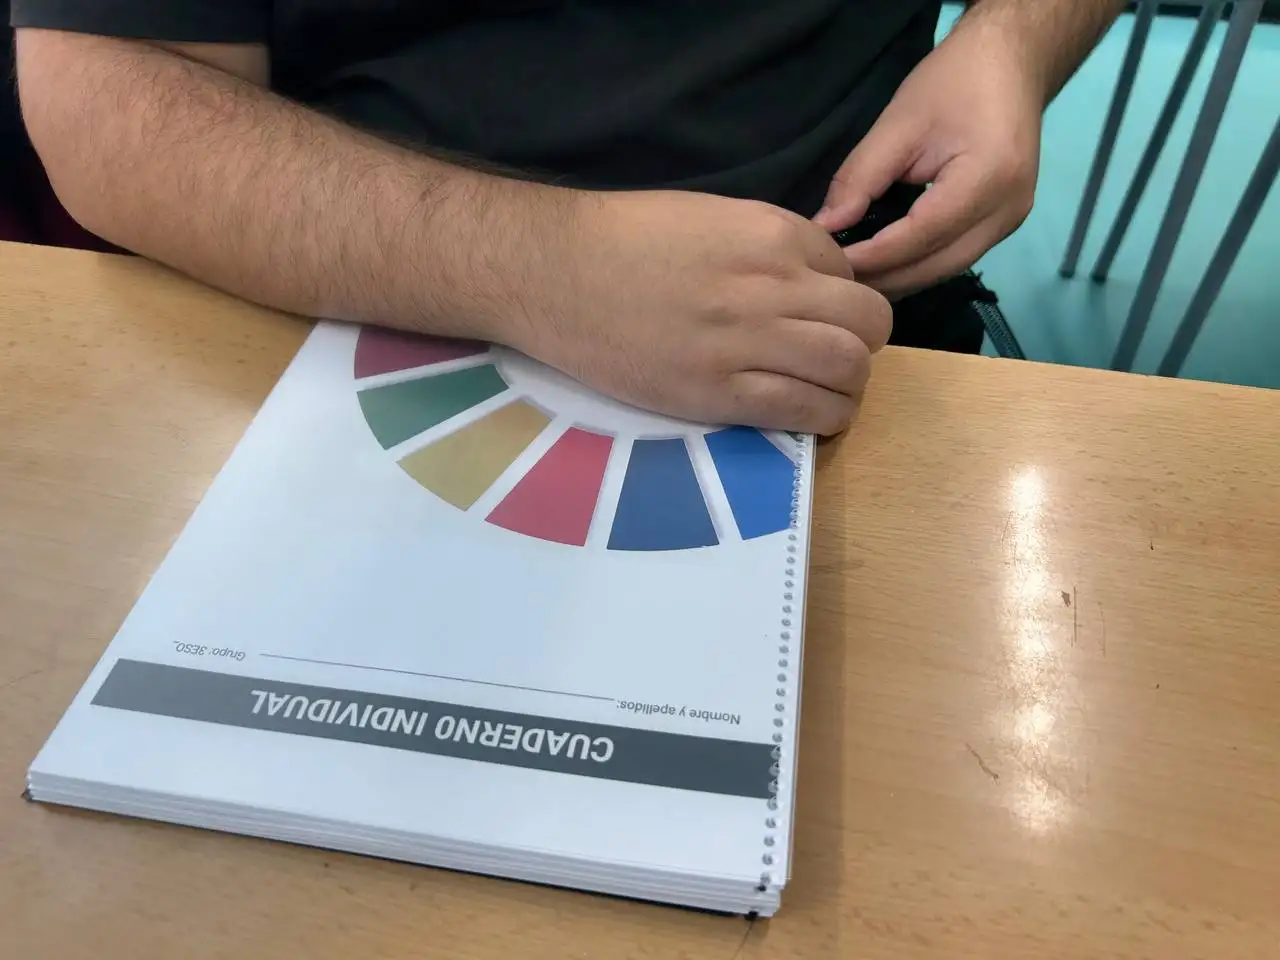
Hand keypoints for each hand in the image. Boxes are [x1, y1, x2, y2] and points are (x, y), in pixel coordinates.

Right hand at [505, 190, 891, 435]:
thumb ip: (767, 244)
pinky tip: (809, 413)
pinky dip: (825, 417)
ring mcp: (746, 345)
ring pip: (849, 371)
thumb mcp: (711, 216)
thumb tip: (811, 278)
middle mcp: (770, 288)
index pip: (848, 270)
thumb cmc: (622, 238)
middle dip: (863, 339)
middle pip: (867, 323)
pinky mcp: (719, 396)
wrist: (553, 274)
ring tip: (825, 388)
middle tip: (834, 352)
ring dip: (850, 383)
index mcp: (768, 235)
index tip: (813, 311)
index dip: (838, 293)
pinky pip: (805, 412)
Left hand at [813, 21, 1043, 299]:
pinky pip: (954, 258)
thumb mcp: (898, 123)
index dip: (872, 257)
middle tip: (833, 280)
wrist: (1011, 64)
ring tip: (852, 279)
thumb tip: (826, 226)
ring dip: (898, 279)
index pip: (920, 236)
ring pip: (945, 270)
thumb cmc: (955, 81)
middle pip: (935, 266)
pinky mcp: (1002, 225)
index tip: (829, 264)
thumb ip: (860, 178)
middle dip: (882, 278)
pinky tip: (883, 266)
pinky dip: (917, 266)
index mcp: (988, 178)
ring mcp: (1009, 223)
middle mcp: (1006, 211)